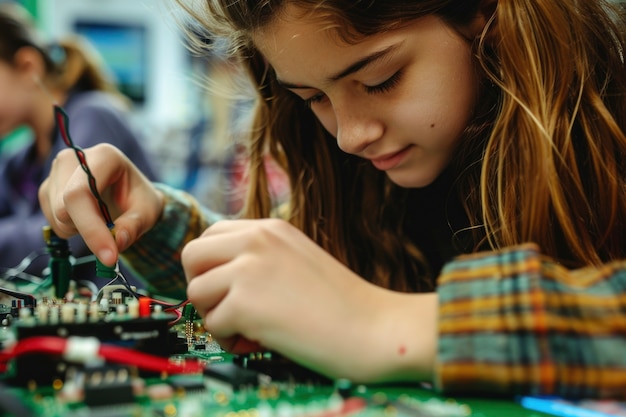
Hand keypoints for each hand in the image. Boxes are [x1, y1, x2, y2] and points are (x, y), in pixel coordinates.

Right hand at [39, 144, 163, 265]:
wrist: (129, 193)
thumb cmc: (139, 199)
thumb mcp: (148, 212)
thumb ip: (134, 226)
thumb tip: (117, 244)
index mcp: (104, 156)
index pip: (82, 193)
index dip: (91, 228)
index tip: (109, 256)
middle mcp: (74, 159)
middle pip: (64, 206)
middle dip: (88, 231)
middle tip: (112, 242)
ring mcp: (56, 172)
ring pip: (57, 216)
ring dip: (80, 230)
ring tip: (103, 220)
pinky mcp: (48, 188)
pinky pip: (52, 221)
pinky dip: (71, 229)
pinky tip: (89, 218)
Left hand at [182, 218, 437, 382]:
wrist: (375, 328)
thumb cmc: (341, 304)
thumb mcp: (297, 260)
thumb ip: (261, 257)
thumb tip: (218, 276)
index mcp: (270, 227)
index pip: (210, 235)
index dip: (211, 267)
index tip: (228, 290)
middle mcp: (256, 239)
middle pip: (191, 256)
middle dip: (202, 286)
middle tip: (228, 309)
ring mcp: (248, 268)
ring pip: (196, 291)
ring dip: (216, 316)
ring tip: (249, 329)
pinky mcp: (245, 302)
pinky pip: (213, 325)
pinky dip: (231, 341)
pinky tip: (261, 342)